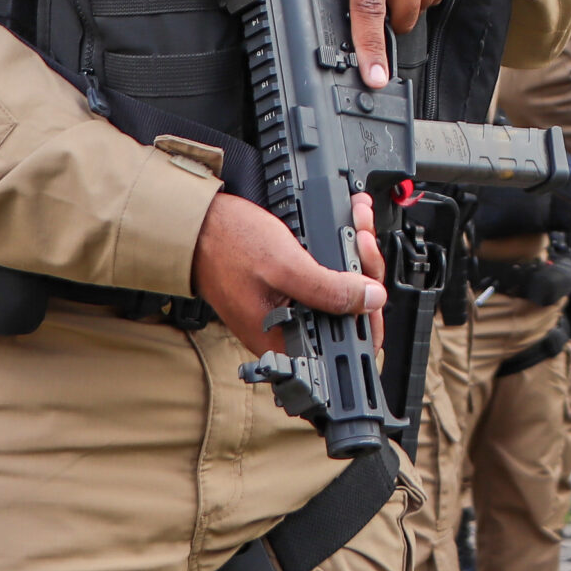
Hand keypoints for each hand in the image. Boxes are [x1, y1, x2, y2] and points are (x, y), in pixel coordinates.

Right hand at [189, 189, 387, 351]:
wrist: (197, 223)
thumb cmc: (229, 246)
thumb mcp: (286, 266)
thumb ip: (329, 289)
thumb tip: (371, 300)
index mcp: (285, 340)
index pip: (343, 347)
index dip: (368, 320)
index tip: (373, 287)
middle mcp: (289, 330)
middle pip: (348, 314)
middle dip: (364, 274)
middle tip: (363, 240)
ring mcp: (290, 309)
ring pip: (340, 291)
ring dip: (356, 255)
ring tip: (357, 223)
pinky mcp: (290, 289)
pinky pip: (326, 276)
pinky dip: (340, 250)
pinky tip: (346, 225)